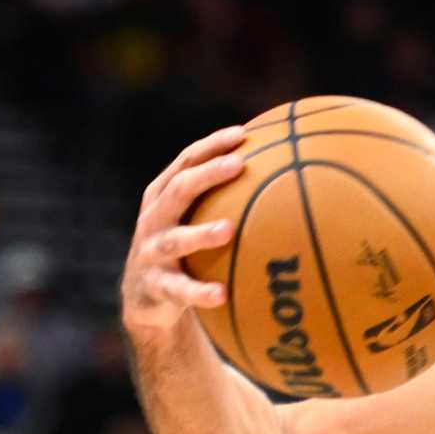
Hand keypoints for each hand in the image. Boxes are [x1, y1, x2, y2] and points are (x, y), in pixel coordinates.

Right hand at [121, 126, 246, 335]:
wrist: (145, 299)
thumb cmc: (185, 251)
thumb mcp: (194, 220)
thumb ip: (227, 200)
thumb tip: (288, 175)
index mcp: (163, 197)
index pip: (186, 162)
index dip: (211, 146)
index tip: (242, 134)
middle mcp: (154, 219)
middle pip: (179, 190)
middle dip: (207, 175)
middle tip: (239, 165)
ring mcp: (151, 253)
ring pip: (176, 240)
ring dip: (202, 234)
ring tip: (229, 230)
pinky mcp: (155, 287)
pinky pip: (180, 290)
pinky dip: (199, 292)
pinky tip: (222, 294)